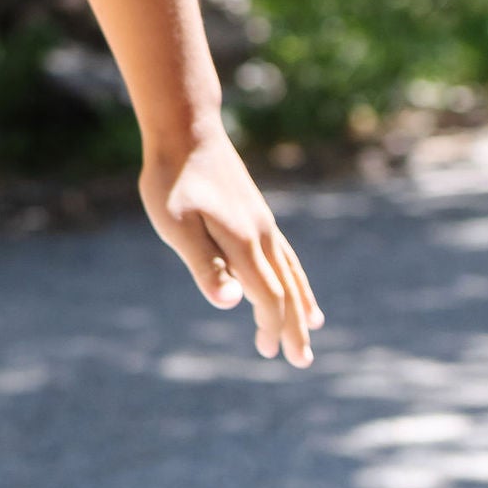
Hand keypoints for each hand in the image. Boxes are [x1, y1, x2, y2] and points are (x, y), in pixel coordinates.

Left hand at [140, 122, 321, 366]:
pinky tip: (289, 276)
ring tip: (314, 323)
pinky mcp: (256, 211)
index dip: (272, 326)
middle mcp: (261, 235)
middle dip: (294, 325)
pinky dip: (294, 273)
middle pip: (286, 289)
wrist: (186, 128)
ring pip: (290, 270)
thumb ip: (204, 265)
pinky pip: (284, 252)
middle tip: (301, 359)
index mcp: (243, 244)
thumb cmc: (173, 179)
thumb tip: (232, 304)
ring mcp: (262, 222)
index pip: (268, 297)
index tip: (270, 353)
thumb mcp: (177, 225)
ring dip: (301, 301)